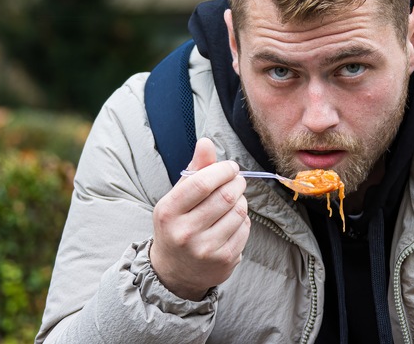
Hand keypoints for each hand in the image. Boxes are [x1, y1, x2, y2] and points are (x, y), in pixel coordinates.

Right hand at [150, 138, 250, 300]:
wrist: (174, 271)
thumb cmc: (177, 225)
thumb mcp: (177, 198)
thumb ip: (194, 170)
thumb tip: (206, 142)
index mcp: (168, 211)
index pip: (202, 183)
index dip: (222, 170)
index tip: (230, 167)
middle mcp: (185, 232)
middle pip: (225, 196)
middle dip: (237, 182)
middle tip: (237, 180)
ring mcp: (205, 249)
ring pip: (239, 211)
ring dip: (241, 200)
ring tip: (233, 200)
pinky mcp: (223, 260)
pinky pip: (245, 228)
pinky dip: (243, 219)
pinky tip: (233, 221)